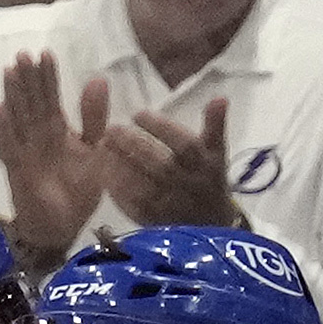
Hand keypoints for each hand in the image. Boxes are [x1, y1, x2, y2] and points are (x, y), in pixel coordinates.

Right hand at [0, 53, 118, 269]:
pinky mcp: (16, 169)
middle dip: (27, 79)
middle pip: (30, 102)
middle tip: (23, 54)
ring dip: (12, 96)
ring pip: (17, 118)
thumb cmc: (78, 190)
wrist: (64, 226)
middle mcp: (37, 135)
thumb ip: (94, 118)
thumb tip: (98, 79)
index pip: (50, 97)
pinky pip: (8, 146)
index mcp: (56, 128)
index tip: (46, 54)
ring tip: (9, 71)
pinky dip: (3, 129)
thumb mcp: (94, 150)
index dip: (48, 77)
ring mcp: (24, 150)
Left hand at [104, 97, 241, 230]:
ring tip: (102, 146)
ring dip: (121, 167)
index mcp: (205, 165)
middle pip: (160, 165)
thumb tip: (220, 97)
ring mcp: (172, 207)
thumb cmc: (210, 179)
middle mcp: (189, 186)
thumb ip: (215, 124)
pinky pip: (134, 208)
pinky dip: (117, 190)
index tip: (137, 114)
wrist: (212, 226)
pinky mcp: (156, 224)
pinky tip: (103, 172)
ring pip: (144, 188)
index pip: (184, 145)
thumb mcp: (216, 151)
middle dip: (134, 146)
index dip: (160, 128)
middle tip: (111, 128)